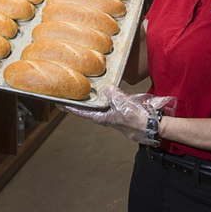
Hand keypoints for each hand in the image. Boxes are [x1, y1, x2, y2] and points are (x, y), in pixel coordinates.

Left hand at [59, 85, 175, 145]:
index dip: (70, 107)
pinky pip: (110, 100)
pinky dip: (106, 93)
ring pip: (99, 103)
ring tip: (84, 86)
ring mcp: (112, 113)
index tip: (59, 104)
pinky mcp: (121, 109)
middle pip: (89, 107)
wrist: (152, 125)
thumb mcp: (122, 104)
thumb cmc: (136, 119)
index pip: (82, 112)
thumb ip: (112, 95)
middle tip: (69, 91)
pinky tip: (104, 86)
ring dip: (93, 96)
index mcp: (101, 117)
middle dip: (80, 100)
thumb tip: (106, 89)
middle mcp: (105, 116)